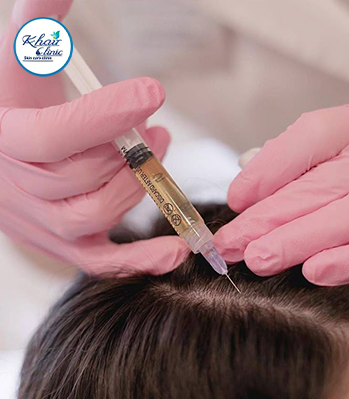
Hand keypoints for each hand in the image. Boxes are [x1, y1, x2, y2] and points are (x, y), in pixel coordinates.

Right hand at [0, 0, 188, 274]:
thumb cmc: (14, 109)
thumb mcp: (19, 66)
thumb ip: (39, 28)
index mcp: (7, 141)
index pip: (55, 135)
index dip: (105, 115)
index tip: (153, 91)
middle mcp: (20, 190)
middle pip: (81, 179)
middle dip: (128, 152)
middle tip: (157, 126)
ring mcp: (43, 224)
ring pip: (94, 217)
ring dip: (136, 186)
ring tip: (158, 152)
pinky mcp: (66, 245)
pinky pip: (101, 262)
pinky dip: (139, 261)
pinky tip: (176, 252)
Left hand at [215, 96, 348, 284]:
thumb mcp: (345, 141)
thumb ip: (297, 155)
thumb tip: (247, 166)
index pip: (311, 136)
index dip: (268, 168)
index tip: (236, 199)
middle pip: (321, 184)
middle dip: (268, 218)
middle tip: (230, 244)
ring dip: (299, 241)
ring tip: (258, 260)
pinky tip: (314, 271)